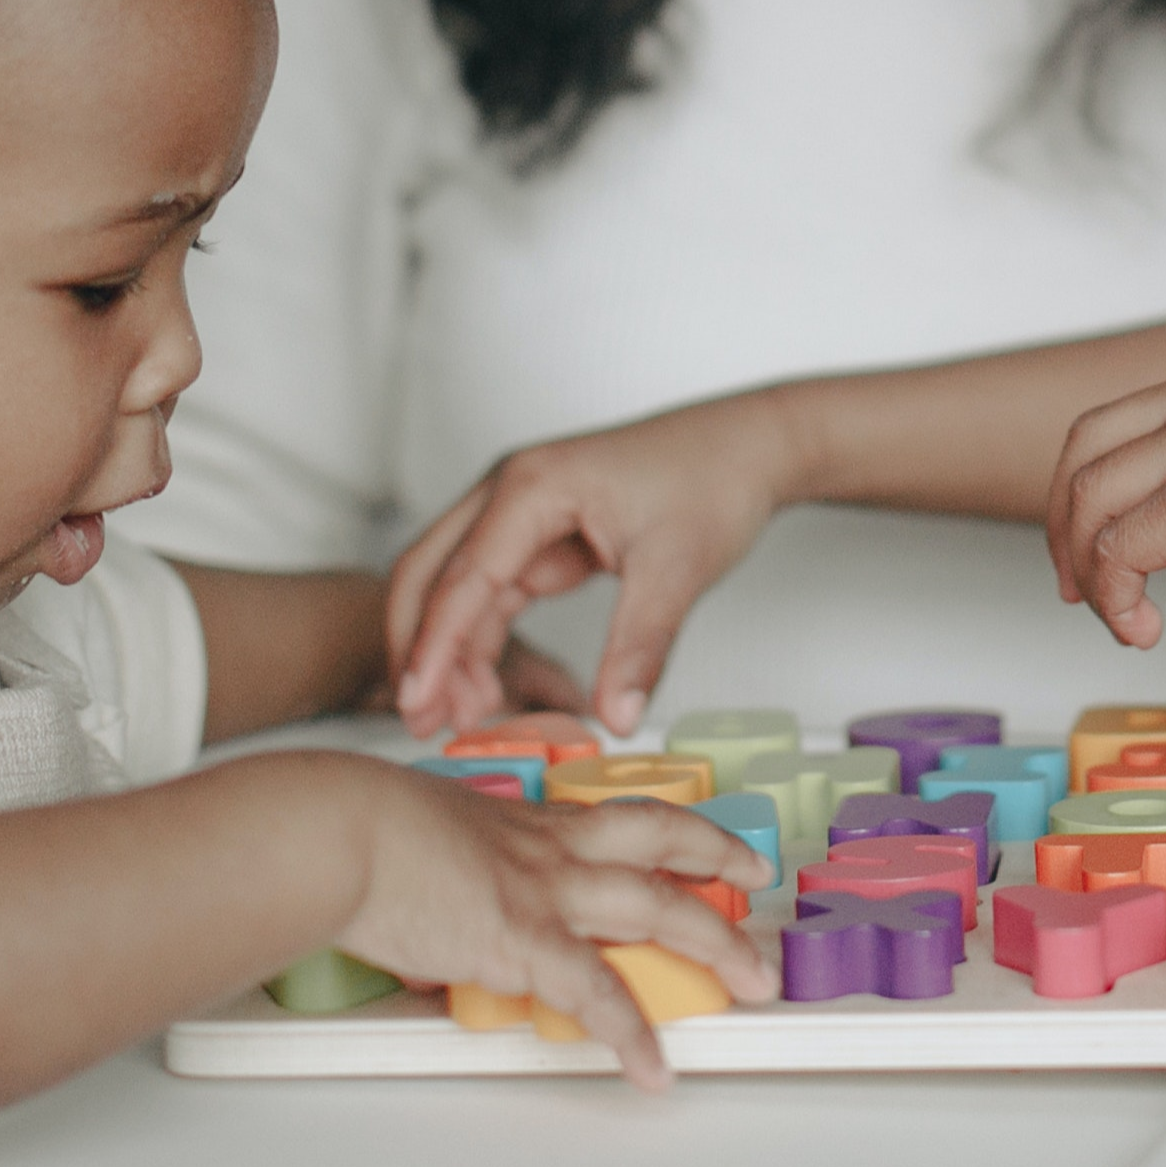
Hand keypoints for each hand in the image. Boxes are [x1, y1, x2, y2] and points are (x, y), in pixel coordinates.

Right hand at [338, 766, 777, 1088]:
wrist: (336, 831)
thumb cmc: (355, 825)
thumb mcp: (424, 827)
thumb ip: (453, 867)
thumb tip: (442, 901)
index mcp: (528, 823)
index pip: (624, 819)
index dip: (679, 828)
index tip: (713, 842)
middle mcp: (551, 850)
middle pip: (663, 850)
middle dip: (722, 869)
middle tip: (760, 895)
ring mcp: (545, 892)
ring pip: (659, 907)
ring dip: (715, 943)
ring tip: (753, 979)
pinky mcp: (524, 941)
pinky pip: (596, 994)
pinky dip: (631, 1034)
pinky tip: (654, 1066)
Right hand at [385, 395, 801, 738]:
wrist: (749, 446)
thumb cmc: (714, 479)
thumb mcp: (678, 569)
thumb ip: (641, 647)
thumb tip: (617, 718)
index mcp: (532, 486)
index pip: (462, 577)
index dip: (434, 648)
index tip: (416, 705)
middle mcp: (512, 491)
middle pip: (431, 573)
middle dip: (418, 647)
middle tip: (420, 720)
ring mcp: (522, 512)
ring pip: (457, 587)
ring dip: (450, 651)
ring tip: (460, 721)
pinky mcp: (541, 533)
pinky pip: (492, 592)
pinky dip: (482, 639)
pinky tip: (488, 689)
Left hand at [1044, 348, 1165, 646]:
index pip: (1131, 419)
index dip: (1099, 484)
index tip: (1096, 542)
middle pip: (1087, 445)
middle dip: (1068, 520)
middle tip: (1077, 584)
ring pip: (1092, 496)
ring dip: (1088, 567)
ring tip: (1118, 619)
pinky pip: (1119, 549)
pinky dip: (1116, 597)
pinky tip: (1144, 630)